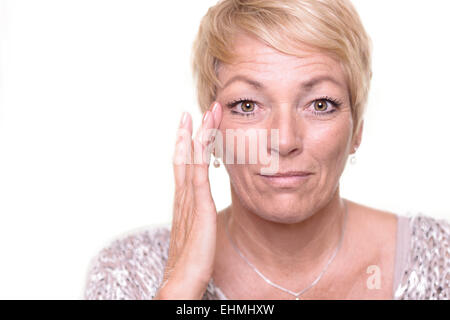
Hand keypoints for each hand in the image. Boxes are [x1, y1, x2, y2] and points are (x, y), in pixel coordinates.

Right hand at [155, 102, 221, 299]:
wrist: (180, 282)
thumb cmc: (189, 262)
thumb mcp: (194, 234)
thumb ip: (196, 219)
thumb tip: (200, 211)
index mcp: (183, 203)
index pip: (183, 168)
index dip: (186, 147)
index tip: (189, 128)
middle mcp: (183, 198)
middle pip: (184, 160)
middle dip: (188, 135)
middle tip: (190, 113)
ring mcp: (189, 203)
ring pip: (190, 163)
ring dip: (195, 138)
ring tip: (198, 116)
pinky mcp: (199, 210)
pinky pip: (198, 177)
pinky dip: (198, 156)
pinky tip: (201, 140)